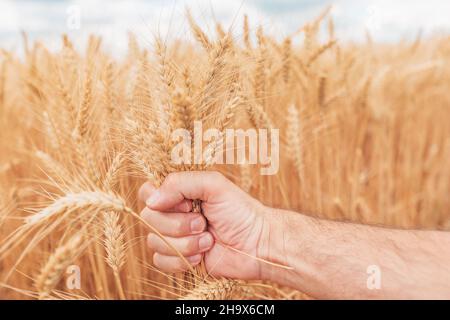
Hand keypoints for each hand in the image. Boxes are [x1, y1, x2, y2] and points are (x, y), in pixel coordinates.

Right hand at [138, 171, 269, 279]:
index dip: (160, 200)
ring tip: (208, 239)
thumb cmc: (240, 211)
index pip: (147, 193)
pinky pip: (161, 262)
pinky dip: (182, 259)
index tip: (186, 203)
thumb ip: (180, 183)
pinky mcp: (179, 260)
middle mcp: (173, 214)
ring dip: (184, 243)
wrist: (258, 244)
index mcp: (179, 194)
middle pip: (149, 219)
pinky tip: (202, 255)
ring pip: (155, 242)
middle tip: (203, 222)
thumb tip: (151, 200)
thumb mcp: (213, 185)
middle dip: (178, 224)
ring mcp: (175, 238)